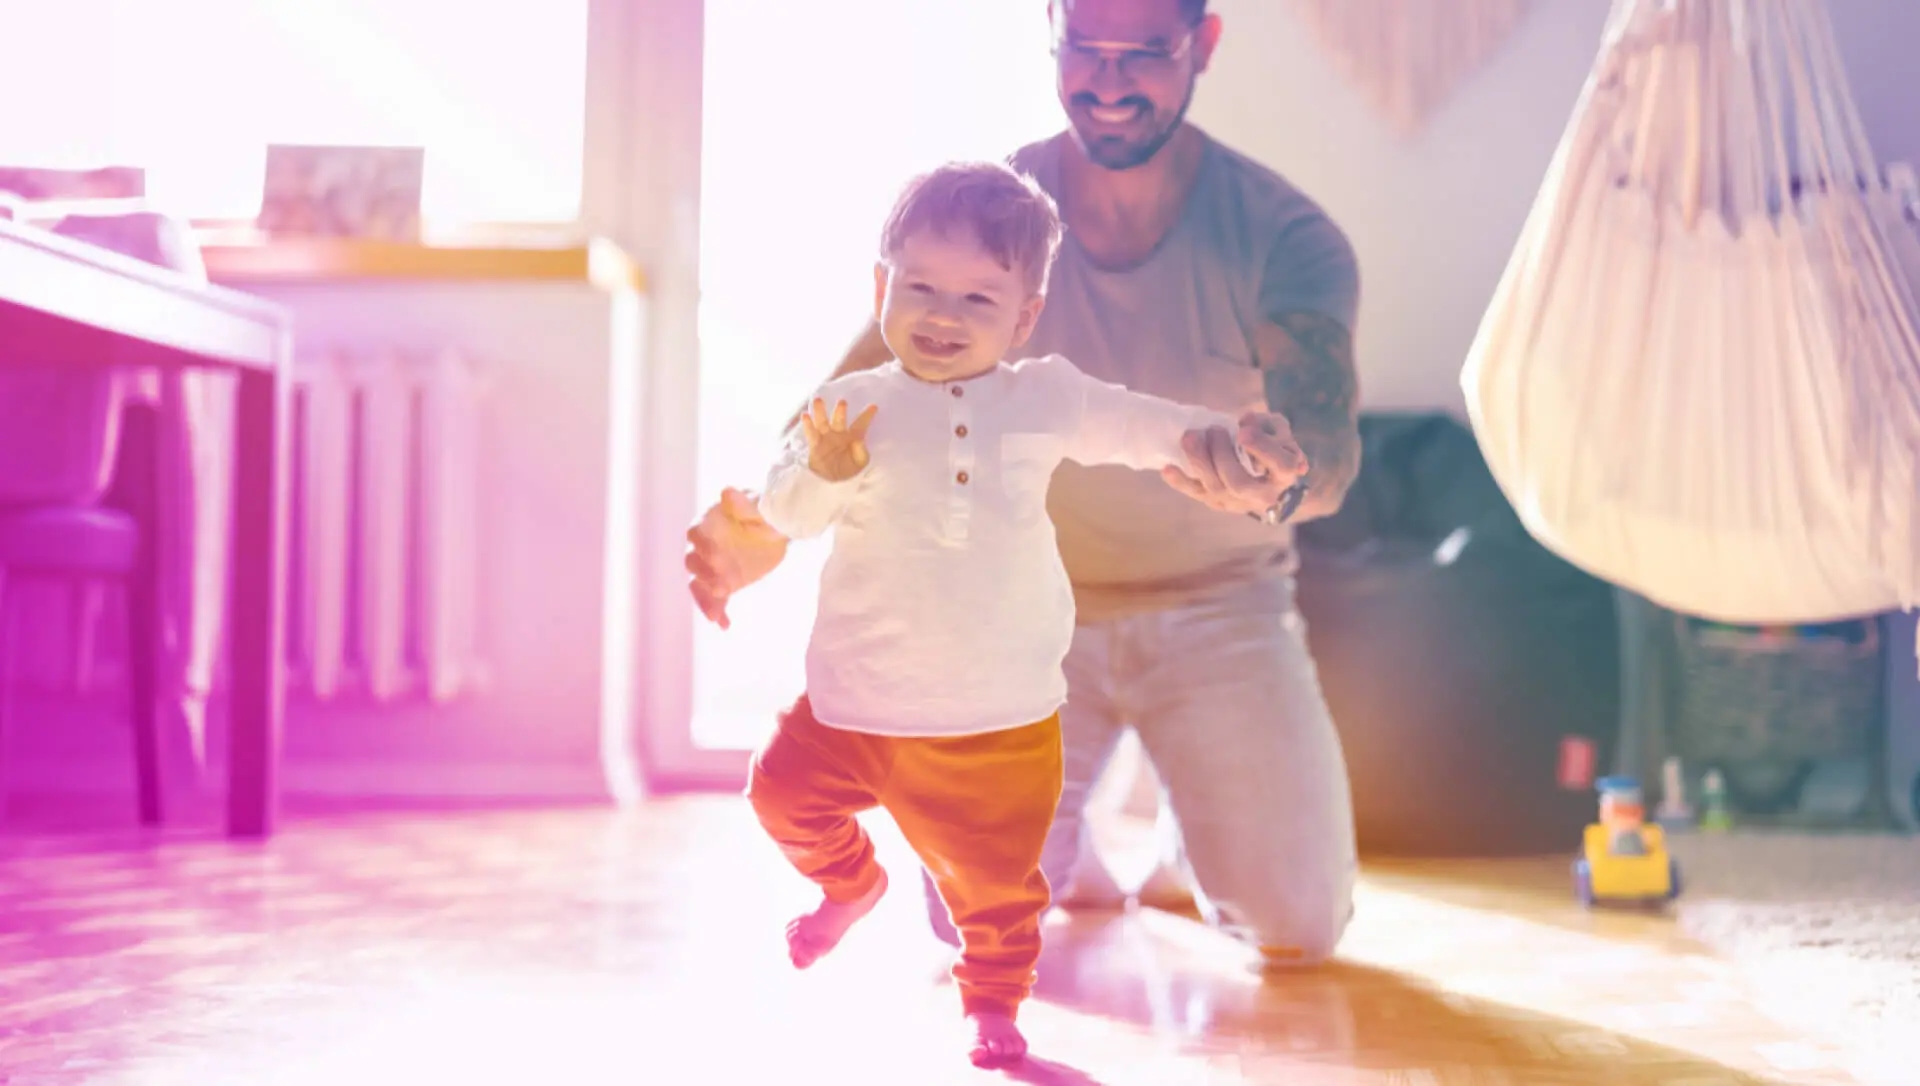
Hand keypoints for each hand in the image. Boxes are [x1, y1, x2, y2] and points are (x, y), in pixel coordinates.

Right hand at [684, 487, 789, 628]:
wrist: (780, 528)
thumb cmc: (768, 510)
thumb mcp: (761, 506)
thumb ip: (745, 503)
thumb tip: (727, 491)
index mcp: (709, 522)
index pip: (695, 534)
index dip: (703, 546)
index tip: (716, 556)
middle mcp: (705, 546)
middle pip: (693, 563)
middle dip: (704, 576)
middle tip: (721, 587)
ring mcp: (712, 567)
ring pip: (699, 585)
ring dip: (705, 599)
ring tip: (715, 615)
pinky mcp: (723, 582)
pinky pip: (714, 599)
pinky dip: (717, 611)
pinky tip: (724, 624)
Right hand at [803, 398, 878, 481]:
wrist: (832, 483)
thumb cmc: (849, 471)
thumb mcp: (860, 464)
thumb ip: (862, 452)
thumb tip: (858, 440)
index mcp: (853, 437)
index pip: (861, 424)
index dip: (867, 415)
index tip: (874, 406)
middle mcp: (839, 434)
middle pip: (839, 419)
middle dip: (840, 411)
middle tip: (842, 402)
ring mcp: (826, 438)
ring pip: (823, 422)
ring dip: (820, 411)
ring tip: (818, 400)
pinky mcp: (815, 445)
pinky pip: (811, 433)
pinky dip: (808, 425)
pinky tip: (805, 415)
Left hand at [1160, 412, 1308, 515]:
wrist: (1268, 481)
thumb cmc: (1273, 448)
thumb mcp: (1278, 431)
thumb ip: (1268, 424)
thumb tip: (1246, 420)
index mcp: (1285, 474)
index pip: (1279, 464)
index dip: (1261, 448)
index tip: (1243, 431)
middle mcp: (1263, 495)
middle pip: (1238, 482)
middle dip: (1221, 455)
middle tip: (1214, 430)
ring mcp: (1238, 502)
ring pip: (1215, 489)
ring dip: (1199, 461)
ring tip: (1190, 437)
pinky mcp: (1217, 503)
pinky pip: (1197, 494)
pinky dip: (1181, 482)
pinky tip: (1167, 468)